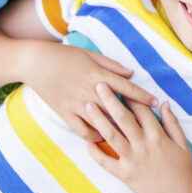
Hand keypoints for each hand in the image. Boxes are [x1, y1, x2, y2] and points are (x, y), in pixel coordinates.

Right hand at [23, 42, 156, 141]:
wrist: (35, 63)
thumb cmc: (65, 56)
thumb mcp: (90, 55)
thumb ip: (111, 66)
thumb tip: (131, 73)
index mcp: (97, 75)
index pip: (126, 88)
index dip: (142, 95)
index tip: (155, 102)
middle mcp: (89, 91)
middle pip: (117, 108)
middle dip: (134, 117)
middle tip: (148, 125)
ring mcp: (76, 104)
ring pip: (101, 123)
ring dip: (115, 130)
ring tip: (129, 136)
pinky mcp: (65, 114)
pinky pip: (83, 131)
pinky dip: (94, 136)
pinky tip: (103, 137)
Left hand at [85, 84, 191, 192]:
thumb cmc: (183, 171)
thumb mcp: (183, 145)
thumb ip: (172, 123)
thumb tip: (164, 103)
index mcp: (158, 136)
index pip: (142, 110)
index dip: (130, 95)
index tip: (120, 83)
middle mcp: (143, 145)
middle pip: (123, 117)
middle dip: (110, 99)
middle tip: (99, 85)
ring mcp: (132, 160)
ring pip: (111, 135)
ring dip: (99, 119)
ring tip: (88, 105)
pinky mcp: (124, 175)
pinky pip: (106, 162)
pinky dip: (95, 152)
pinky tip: (88, 141)